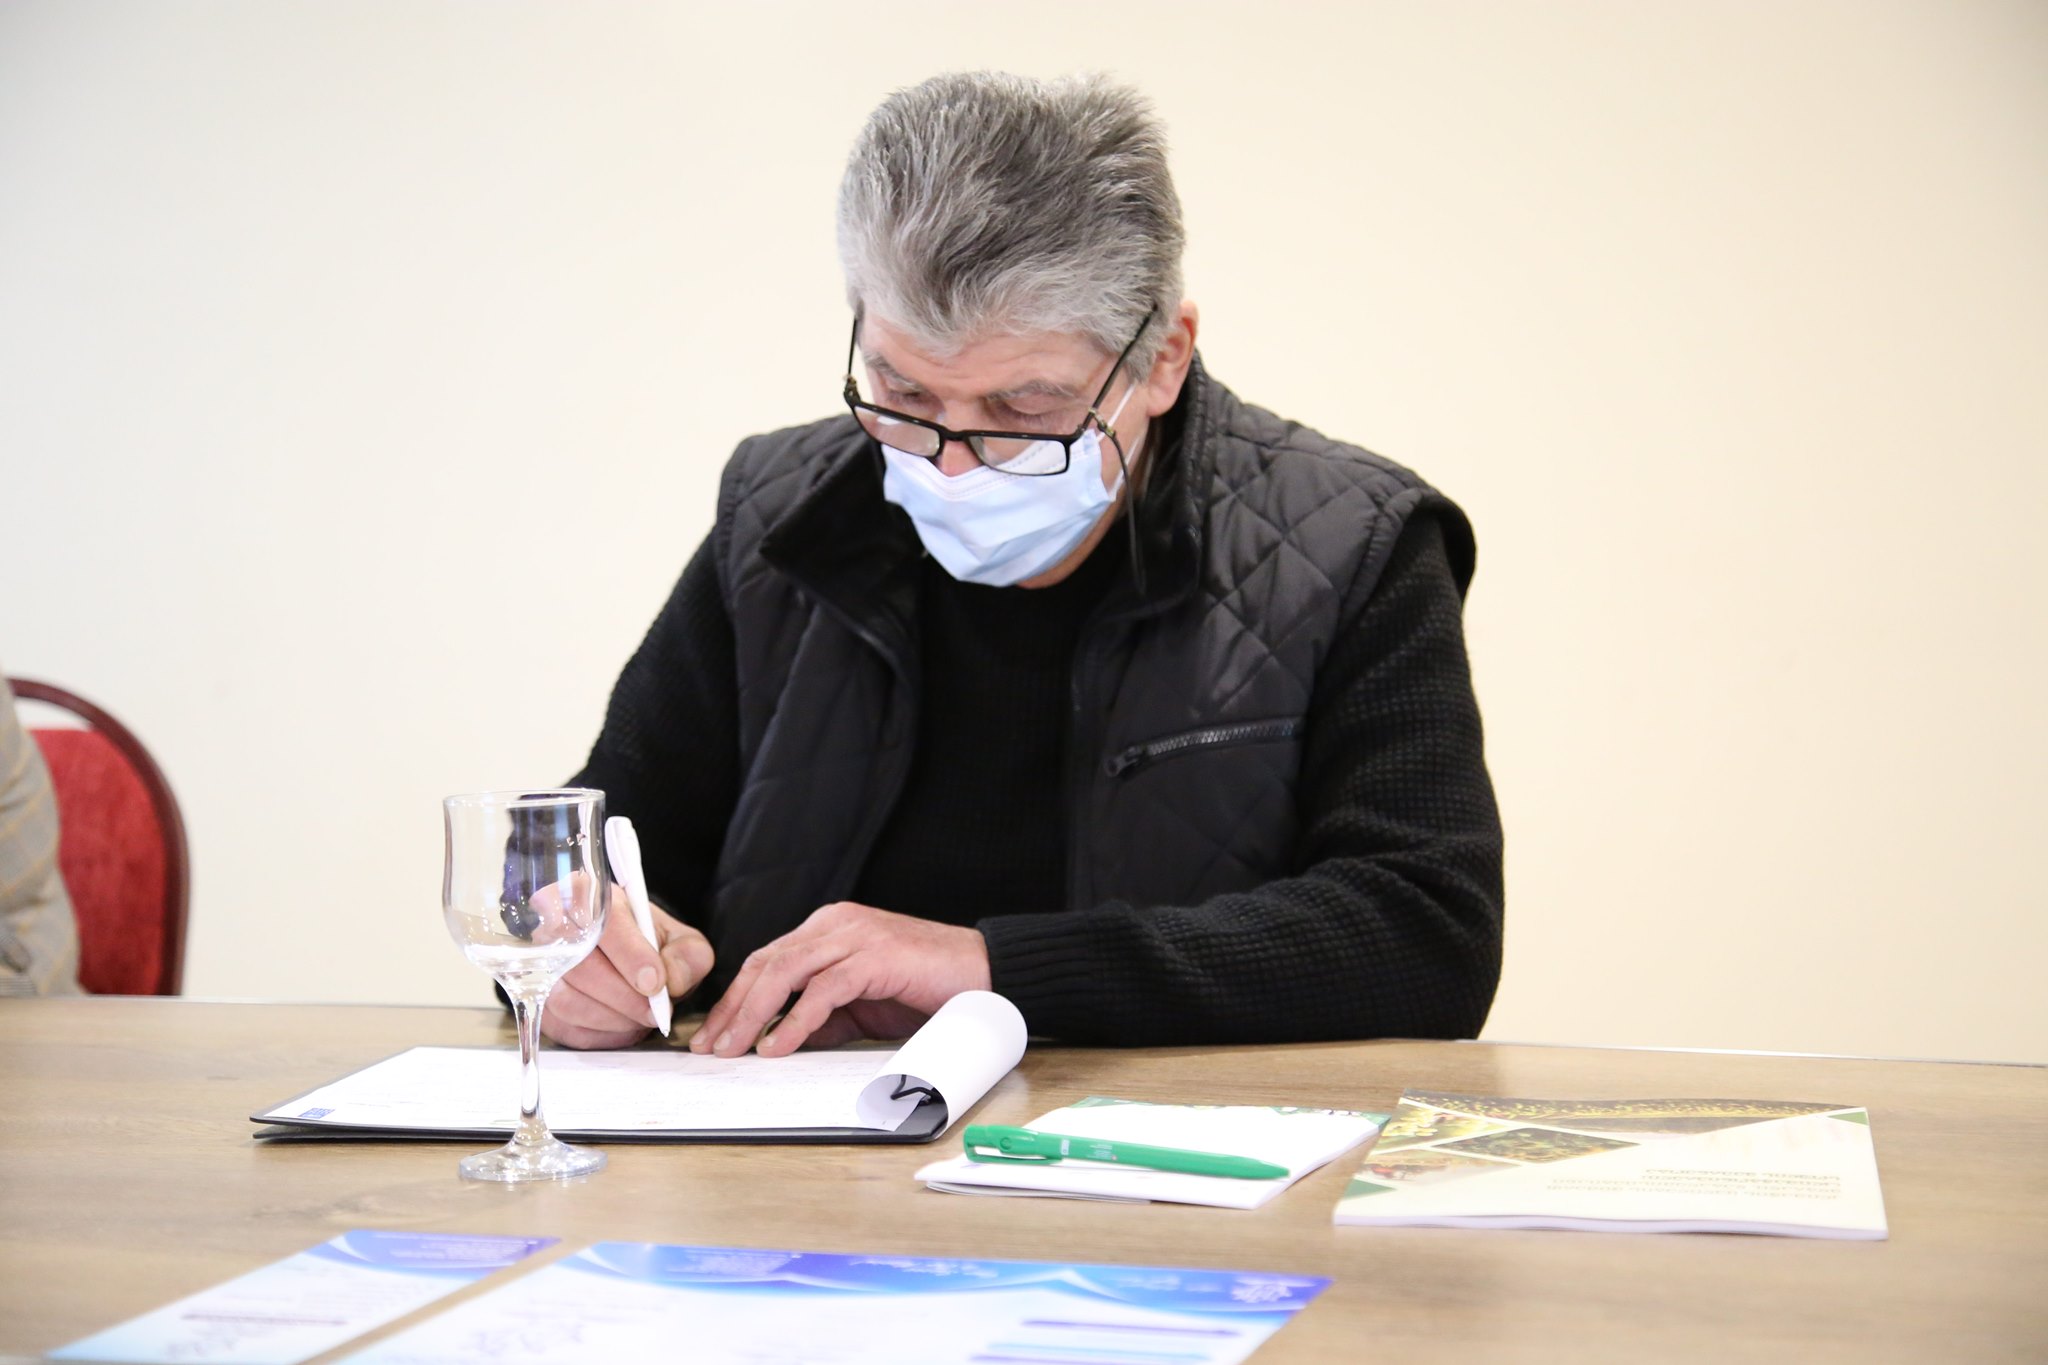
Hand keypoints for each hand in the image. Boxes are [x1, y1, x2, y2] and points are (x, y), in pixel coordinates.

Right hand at [539, 886, 713, 1049]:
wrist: (623, 961)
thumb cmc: (647, 945)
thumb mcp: (680, 941)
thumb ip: (687, 956)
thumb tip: (670, 980)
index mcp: (591, 894)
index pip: (604, 922)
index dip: (631, 956)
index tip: (655, 983)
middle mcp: (556, 925)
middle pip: (582, 966)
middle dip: (625, 997)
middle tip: (654, 1011)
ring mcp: (540, 965)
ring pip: (569, 1001)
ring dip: (613, 1019)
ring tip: (641, 1018)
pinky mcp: (538, 1001)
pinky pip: (564, 1027)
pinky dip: (599, 1034)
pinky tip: (621, 1026)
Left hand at [690, 902, 989, 1057]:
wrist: (983, 974)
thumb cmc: (926, 988)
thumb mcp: (861, 1005)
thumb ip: (823, 1016)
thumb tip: (779, 1041)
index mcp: (829, 928)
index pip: (767, 960)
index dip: (735, 998)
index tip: (713, 1034)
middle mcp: (836, 923)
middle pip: (766, 963)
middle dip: (732, 1008)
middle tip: (710, 1047)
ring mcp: (855, 936)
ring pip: (785, 972)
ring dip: (752, 1015)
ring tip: (733, 1050)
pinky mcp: (874, 956)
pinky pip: (822, 990)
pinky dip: (794, 1021)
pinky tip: (776, 1046)